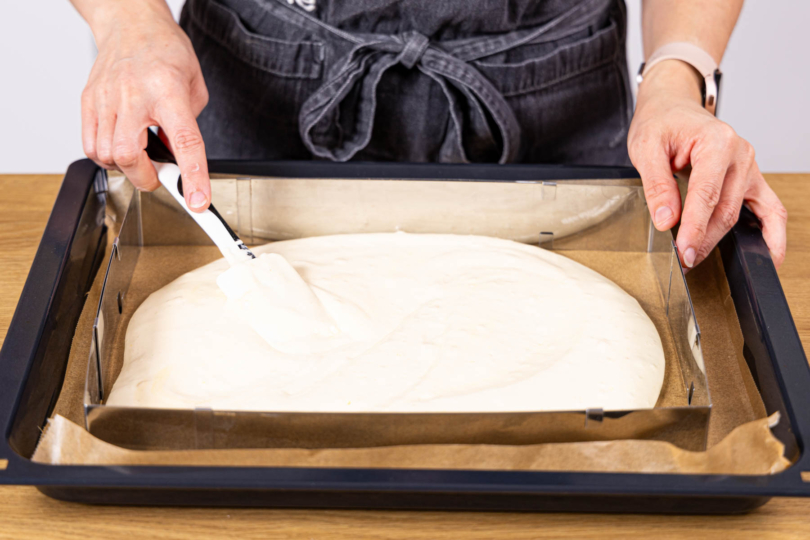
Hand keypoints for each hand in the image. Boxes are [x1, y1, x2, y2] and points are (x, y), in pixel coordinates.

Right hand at [80, 0, 210, 210]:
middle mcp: (133, 95)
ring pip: (106, 155)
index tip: (198, 202)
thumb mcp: (195, 88)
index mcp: (168, 91)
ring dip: (126, 167)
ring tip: (140, 153)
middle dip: (146, 178)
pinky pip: (90, 145)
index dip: (192, 176)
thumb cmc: (166, 52)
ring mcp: (106, 98)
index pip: (184, 141)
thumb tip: (177, 158)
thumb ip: (189, 126)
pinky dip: (106, 157)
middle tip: (160, 174)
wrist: (131, 24)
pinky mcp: (88, 102)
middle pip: (128, 155)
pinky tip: (121, 146)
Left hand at [628, 60, 786, 268]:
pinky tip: (770, 256)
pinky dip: (772, 234)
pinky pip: (769, 208)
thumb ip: (657, 185)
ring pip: (740, 214)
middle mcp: (740, 154)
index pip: (706, 195)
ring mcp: (749, 167)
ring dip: (719, 240)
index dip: (694, 228)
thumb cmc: (661, 122)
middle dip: (703, 239)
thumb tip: (666, 219)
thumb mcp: (646, 148)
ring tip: (697, 258)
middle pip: (724, 209)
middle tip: (682, 260)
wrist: (672, 107)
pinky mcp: (749, 178)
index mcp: (717, 141)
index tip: (683, 251)